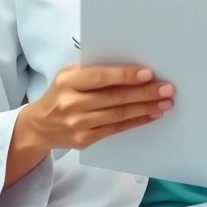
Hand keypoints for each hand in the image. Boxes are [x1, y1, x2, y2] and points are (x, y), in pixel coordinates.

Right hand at [21, 64, 173, 150]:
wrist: (40, 126)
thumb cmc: (60, 93)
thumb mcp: (67, 75)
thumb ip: (91, 70)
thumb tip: (129, 67)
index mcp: (68, 81)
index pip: (100, 77)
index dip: (125, 75)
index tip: (148, 73)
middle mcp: (72, 103)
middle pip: (114, 97)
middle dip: (144, 93)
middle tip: (166, 88)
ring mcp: (79, 124)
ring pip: (118, 115)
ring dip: (145, 108)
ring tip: (165, 102)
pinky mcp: (85, 140)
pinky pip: (116, 129)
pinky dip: (136, 121)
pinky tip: (152, 114)